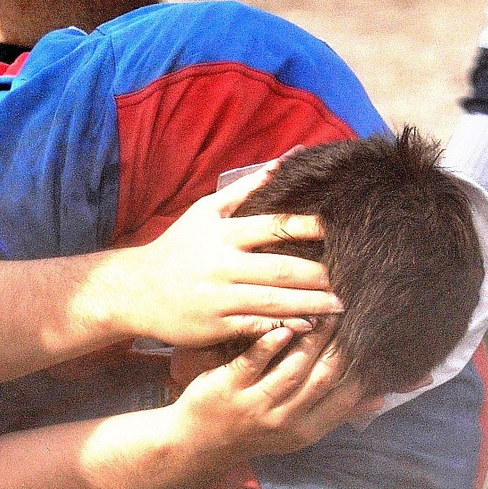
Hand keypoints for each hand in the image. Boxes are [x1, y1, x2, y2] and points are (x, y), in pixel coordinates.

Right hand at [99, 160, 342, 346]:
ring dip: (310, 305)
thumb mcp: (205, 212)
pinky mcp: (216, 325)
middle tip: (350, 279)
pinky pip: (256, 327)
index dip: (307, 228)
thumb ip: (246, 189)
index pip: (273, 227)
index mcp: (223, 234)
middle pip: (281, 269)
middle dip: (319, 276)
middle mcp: (223, 265)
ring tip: (339, 306)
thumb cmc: (178, 247)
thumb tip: (284, 161)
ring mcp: (219, 298)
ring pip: (274, 302)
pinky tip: (308, 328)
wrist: (137, 290)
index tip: (337, 230)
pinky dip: (283, 327)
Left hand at [170, 320, 368, 460]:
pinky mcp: (228, 388)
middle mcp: (284, 421)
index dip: (362, 367)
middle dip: (340, 345)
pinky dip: (271, 343)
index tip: (371, 339)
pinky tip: (285, 325)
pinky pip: (253, 362)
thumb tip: (381, 398)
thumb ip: (337, 413)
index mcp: (306, 430)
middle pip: (323, 377)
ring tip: (324, 311)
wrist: (200, 445)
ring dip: (312, 338)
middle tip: (350, 314)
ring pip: (293, 368)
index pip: (346, 396)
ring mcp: (255, 405)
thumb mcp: (299, 431)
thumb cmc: (257, 431)